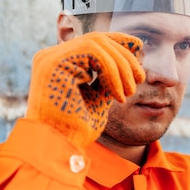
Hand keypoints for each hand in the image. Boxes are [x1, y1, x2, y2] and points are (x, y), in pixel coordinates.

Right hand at [26, 32, 144, 147]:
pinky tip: (117, 95)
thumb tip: (129, 58)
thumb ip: (108, 78)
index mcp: (59, 64)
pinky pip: (93, 52)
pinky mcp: (53, 61)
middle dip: (124, 56)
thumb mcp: (97, 99)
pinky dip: (112, 71)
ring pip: (97, 43)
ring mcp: (50, 57)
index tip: (139, 47)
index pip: (92, 41)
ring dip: (121, 66)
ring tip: (129, 92)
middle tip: (140, 79)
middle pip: (97, 39)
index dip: (118, 40)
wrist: (59, 150)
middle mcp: (51, 56)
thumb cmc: (76, 132)